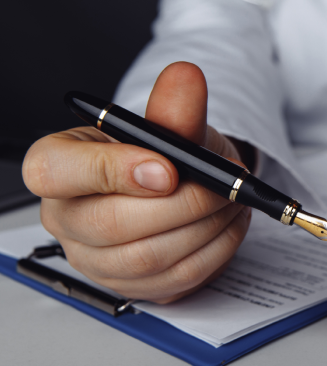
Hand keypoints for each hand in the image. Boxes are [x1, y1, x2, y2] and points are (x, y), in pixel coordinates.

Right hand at [22, 62, 251, 302]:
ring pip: (149, 257)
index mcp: (58, 167)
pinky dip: (215, 250)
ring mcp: (97, 261)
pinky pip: (176, 278)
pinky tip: (229, 224)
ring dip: (206, 227)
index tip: (169, 169)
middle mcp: (67, 219)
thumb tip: (186, 77)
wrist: (184, 189)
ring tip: (233, 200)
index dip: (112, 171)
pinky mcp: (134, 287)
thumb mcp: (172, 125)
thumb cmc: (166, 155)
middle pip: (111, 224)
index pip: (54, 172)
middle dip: (182, 204)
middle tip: (223, 186)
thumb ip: (176, 106)